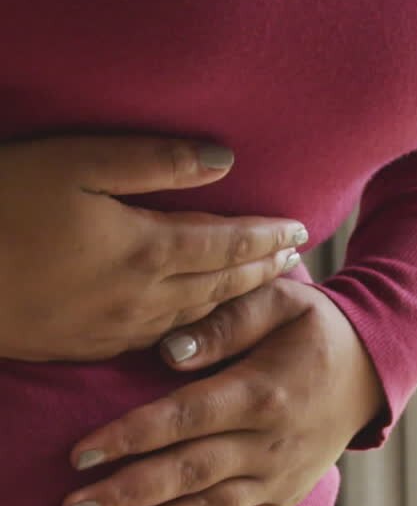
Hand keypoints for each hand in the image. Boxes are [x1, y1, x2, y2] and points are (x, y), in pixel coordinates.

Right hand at [0, 134, 306, 360]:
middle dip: (261, 269)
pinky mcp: (87, 346)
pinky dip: (194, 328)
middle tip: (293, 260)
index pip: (228, 243)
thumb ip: (155, 161)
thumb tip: (223, 159)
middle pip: (221, 284)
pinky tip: (198, 322)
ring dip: (234, 301)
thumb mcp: (77, 164)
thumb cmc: (4, 203)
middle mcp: (142, 296)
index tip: (299, 229)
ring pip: (195, 317)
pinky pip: (160, 339)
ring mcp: (115, 328)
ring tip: (260, 286)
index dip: (266, 236)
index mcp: (147, 248)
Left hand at [60, 280, 385, 505]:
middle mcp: (271, 443)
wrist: (373, 369)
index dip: (131, 437)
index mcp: (263, 391)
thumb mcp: (281, 300)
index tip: (80, 454)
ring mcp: (279, 477)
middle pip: (188, 473)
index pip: (185, 417)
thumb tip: (168, 353)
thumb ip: (226, 321)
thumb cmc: (315, 327)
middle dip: (126, 494)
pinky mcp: (283, 498)